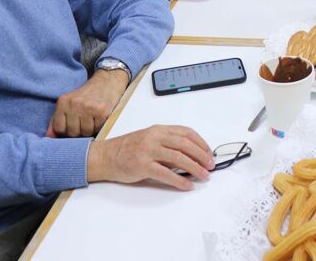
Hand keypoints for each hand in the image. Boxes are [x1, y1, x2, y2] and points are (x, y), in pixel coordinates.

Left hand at [50, 69, 128, 137]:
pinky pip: (98, 129)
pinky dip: (100, 126)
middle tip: (84, 121)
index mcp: (63, 101)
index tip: (73, 124)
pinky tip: (100, 118)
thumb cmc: (86, 95)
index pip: (59, 128)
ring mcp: (89, 107)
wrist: (107, 82)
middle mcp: (75, 104)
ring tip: (92, 119)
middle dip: (79, 131)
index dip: (66, 130)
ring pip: (86, 132)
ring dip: (90, 129)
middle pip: (72, 132)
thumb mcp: (69, 102)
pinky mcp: (102, 111)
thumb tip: (49, 136)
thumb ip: (57, 119)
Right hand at [87, 125, 214, 190]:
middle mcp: (155, 137)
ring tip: (204, 176)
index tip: (209, 152)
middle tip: (211, 165)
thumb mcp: (149, 139)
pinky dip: (179, 180)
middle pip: (185, 145)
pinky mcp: (142, 165)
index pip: (186, 133)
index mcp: (159, 129)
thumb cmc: (128, 149)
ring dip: (195, 168)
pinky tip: (187, 185)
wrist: (105, 156)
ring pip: (178, 158)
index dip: (201, 143)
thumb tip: (190, 156)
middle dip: (201, 155)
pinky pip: (165, 173)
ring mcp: (148, 151)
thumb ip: (167, 144)